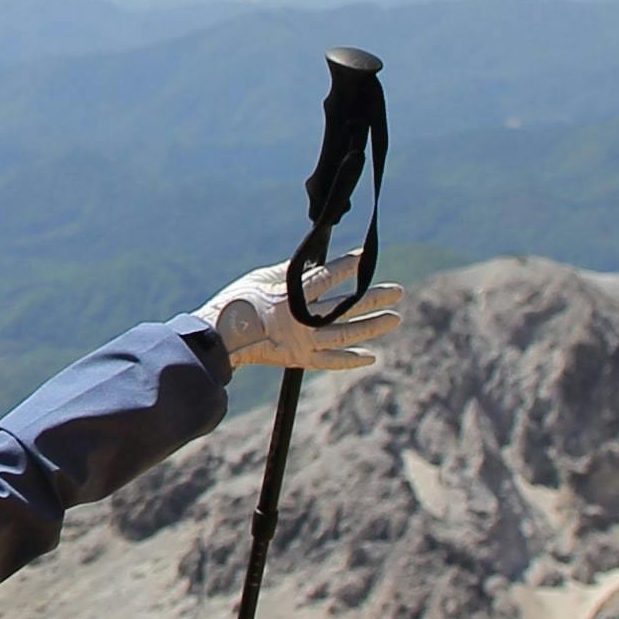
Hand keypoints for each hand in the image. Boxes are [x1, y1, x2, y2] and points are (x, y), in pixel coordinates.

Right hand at [207, 259, 405, 372]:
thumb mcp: (261, 278)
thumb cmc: (237, 302)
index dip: (348, 266)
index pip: (326, 278)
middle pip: (345, 307)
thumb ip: (290, 271)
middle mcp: (301, 320)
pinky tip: (371, 356)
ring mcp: (303, 342)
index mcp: (289, 296)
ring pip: (345, 334)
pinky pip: (331, 361)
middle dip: (373, 297)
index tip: (367, 257)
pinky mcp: (300, 359)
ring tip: (395, 318)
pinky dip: (351, 359)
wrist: (220, 338)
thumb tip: (314, 259)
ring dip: (372, 326)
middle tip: (398, 290)